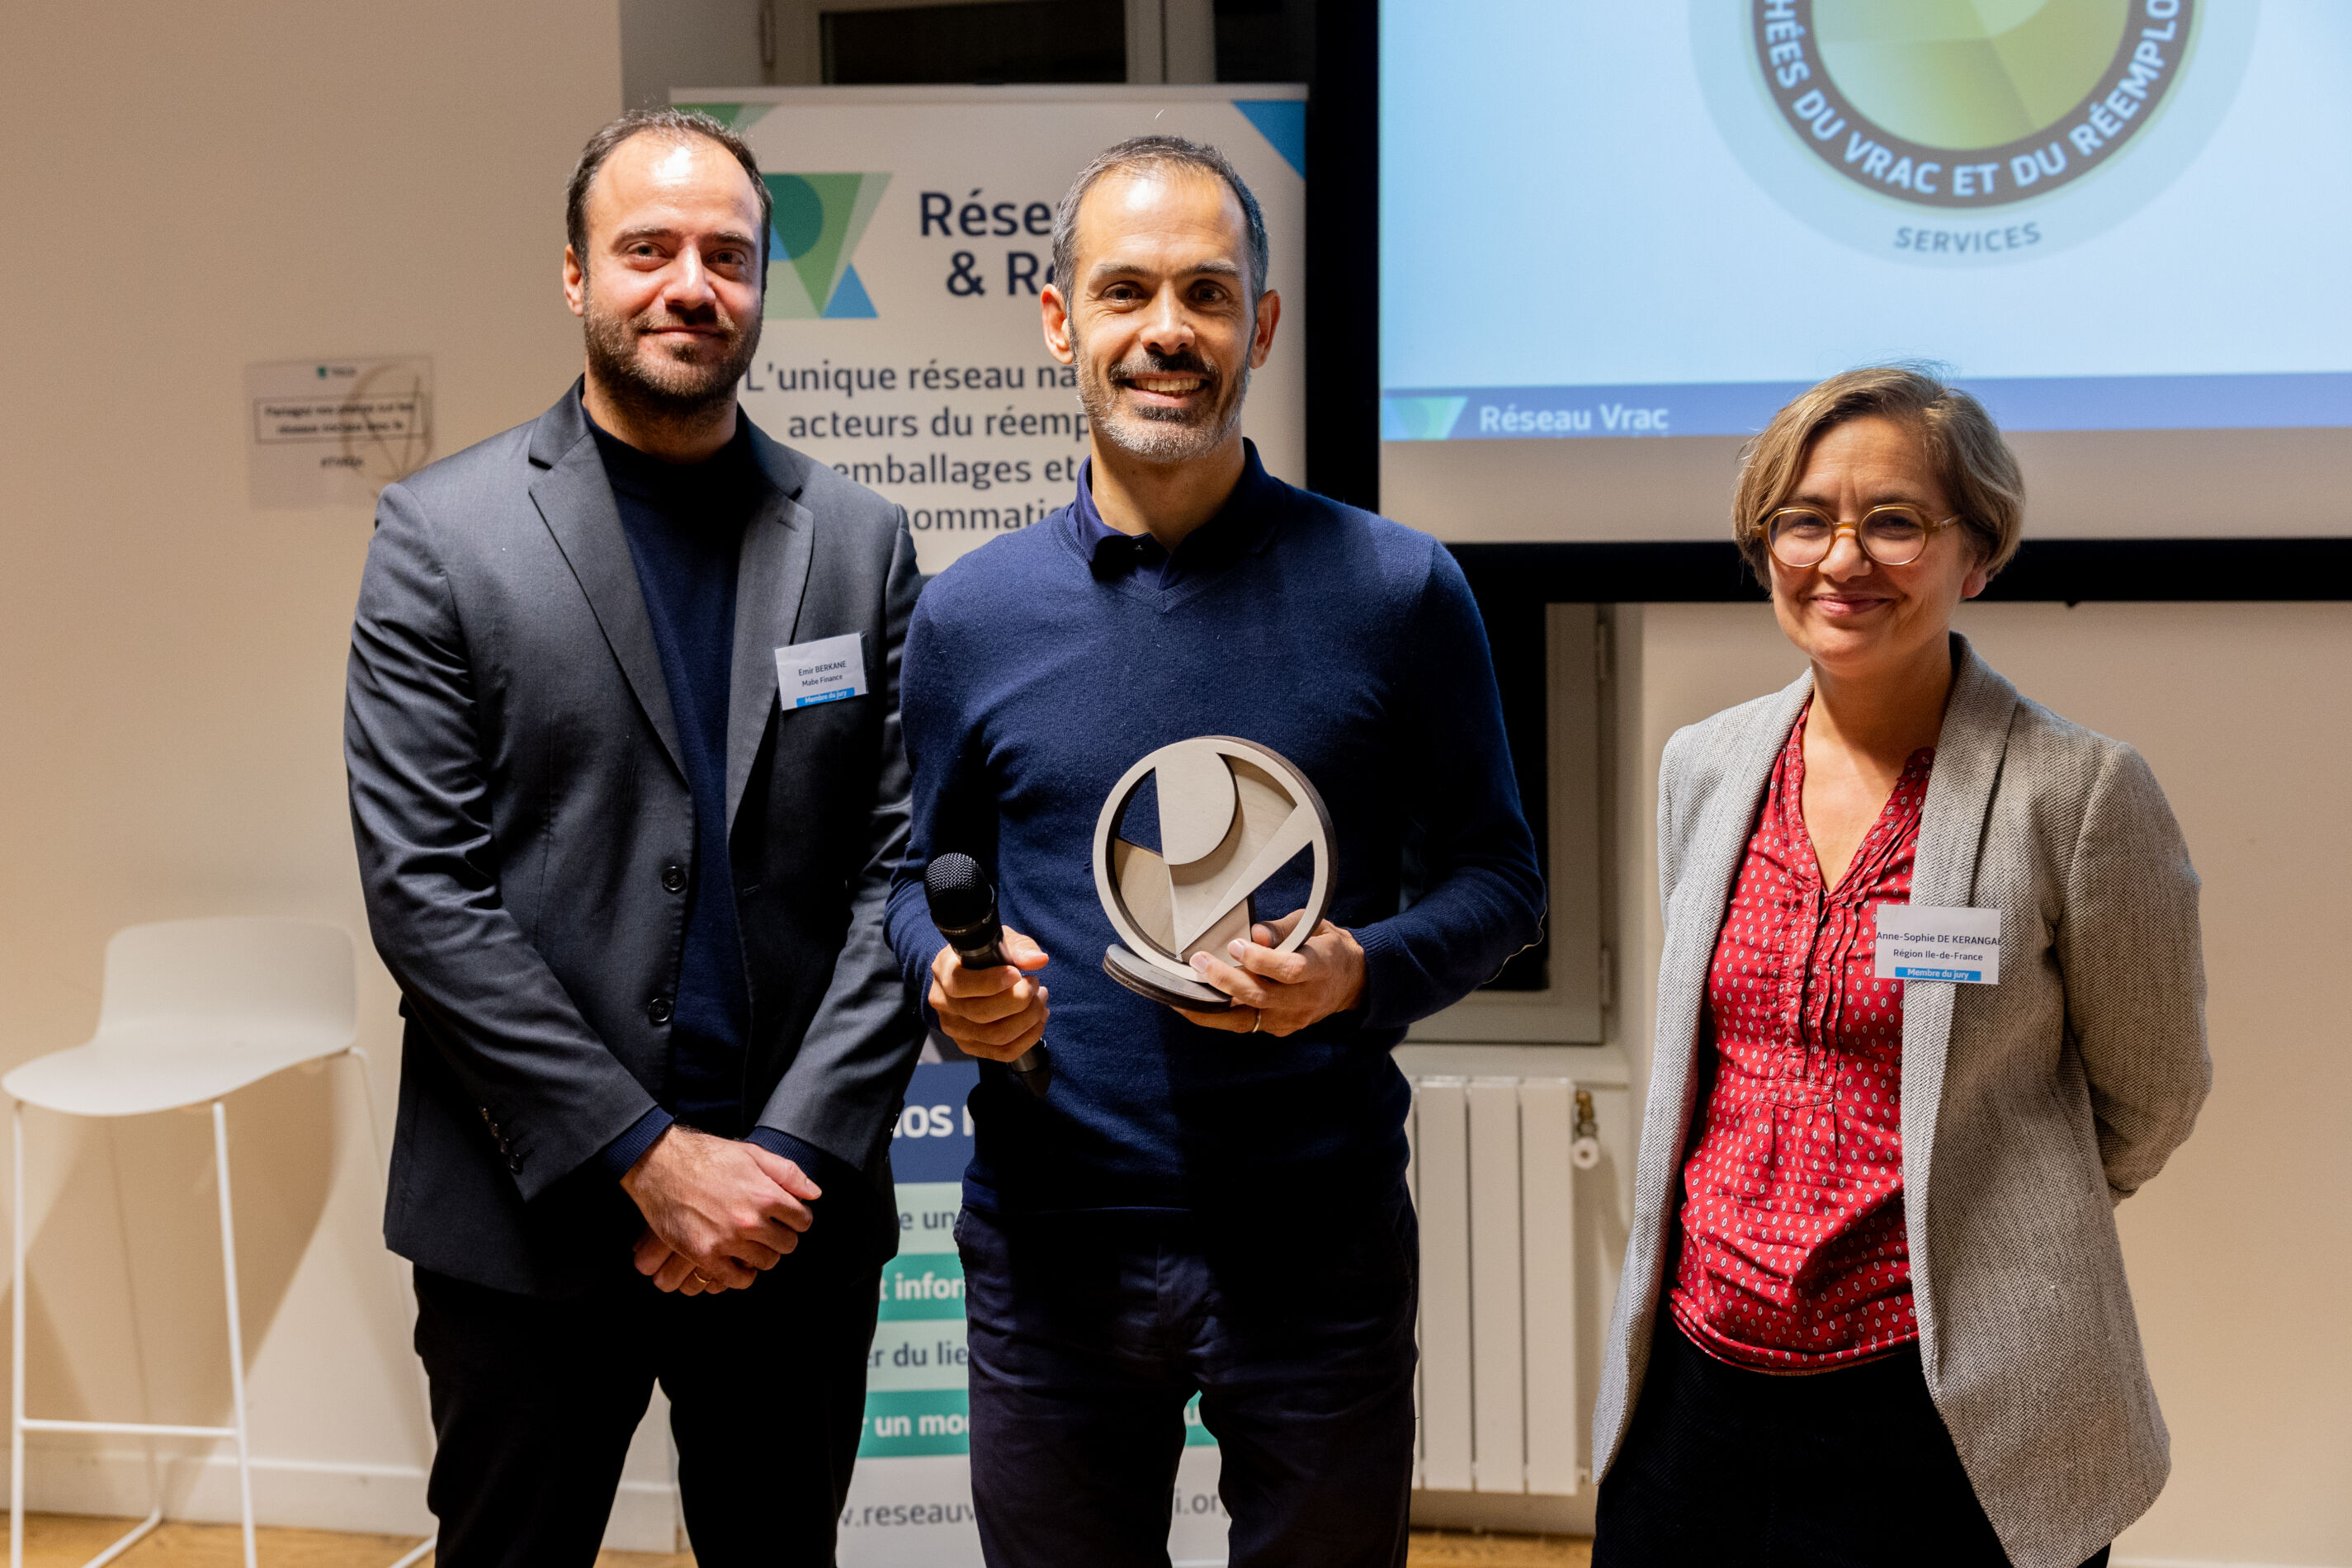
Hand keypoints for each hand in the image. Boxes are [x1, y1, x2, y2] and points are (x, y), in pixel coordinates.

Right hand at [620, 1125, 819, 1293]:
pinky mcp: (705, 1255)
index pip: (802, 1221)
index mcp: (766, 1194)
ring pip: (765, 1263)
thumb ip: (787, 1173)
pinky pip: (738, 1280)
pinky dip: (742, 1275)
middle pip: (787, 1245)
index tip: (785, 1217)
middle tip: (767, 1230)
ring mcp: (727, 1240)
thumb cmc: (707, 1156)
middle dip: (781, 1237)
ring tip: (750, 1243)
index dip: (796, 1219)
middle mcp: (750, 1220)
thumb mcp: (752, 1154)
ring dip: (762, 1255)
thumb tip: (814, 1194)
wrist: (660, 1166)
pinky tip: (736, 1260)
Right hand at [929, 928, 1049, 1061]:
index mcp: (943, 971)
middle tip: (1035, 983)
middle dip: (1020, 999)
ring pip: (996, 1036)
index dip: (992, 982)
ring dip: (1029, 1018)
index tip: (1017, 973)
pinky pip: (1003, 1052)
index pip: (960, 984)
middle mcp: (943, 1003)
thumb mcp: (999, 941)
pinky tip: (1038, 1019)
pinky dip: (1028, 1037)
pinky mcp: (970, 1046)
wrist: (970, 975)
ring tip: (1040, 999)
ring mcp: (955, 1029)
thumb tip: (1038, 960)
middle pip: (982, 1013)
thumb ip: (1018, 947)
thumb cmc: (986, 955)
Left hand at [1177, 911, 1365, 1035]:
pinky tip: (1195, 1004)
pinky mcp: (1280, 1028)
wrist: (1352, 982)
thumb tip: (1253, 934)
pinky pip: (1245, 1025)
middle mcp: (1307, 997)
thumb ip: (1282, 931)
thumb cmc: (1327, 948)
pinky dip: (1218, 1016)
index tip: (1236, 946)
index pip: (1290, 970)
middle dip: (1226, 979)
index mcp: (1321, 967)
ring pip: (1248, 1016)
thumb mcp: (1314, 926)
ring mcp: (1293, 1017)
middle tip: (1199, 962)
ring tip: (1186, 987)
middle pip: (1262, 995)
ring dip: (1213, 1003)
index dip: (1261, 960)